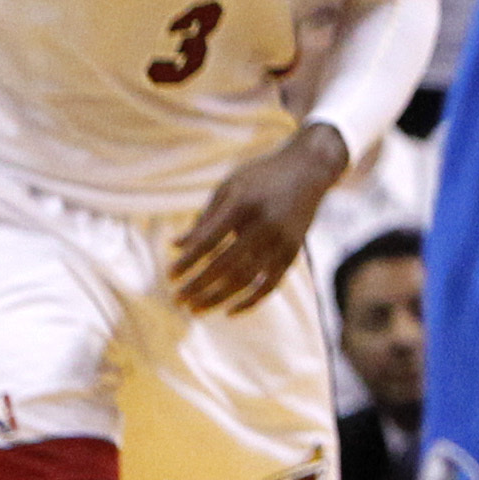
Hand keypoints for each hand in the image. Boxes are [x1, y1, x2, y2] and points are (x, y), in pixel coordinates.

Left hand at [169, 125, 346, 313]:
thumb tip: (175, 247)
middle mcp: (264, 223)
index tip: (169, 276)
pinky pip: (270, 285)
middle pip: (225, 264)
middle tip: (177, 300)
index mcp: (243, 203)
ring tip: (195, 309)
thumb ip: (204, 218)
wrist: (309, 168)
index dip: (188, 261)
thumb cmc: (260, 177)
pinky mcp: (293, 251)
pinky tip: (229, 311)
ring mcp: (281, 239)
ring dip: (217, 298)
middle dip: (198, 285)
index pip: (208, 240)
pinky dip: (250, 301)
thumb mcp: (229, 187)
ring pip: (246, 279)